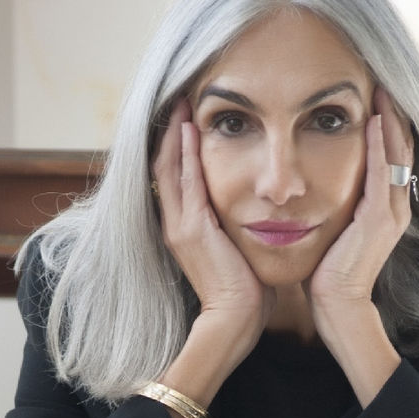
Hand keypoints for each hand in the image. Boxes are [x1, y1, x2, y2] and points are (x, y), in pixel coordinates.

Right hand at [150, 96, 276, 354]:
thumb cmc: (245, 289)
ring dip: (175, 133)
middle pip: (164, 165)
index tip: (189, 117)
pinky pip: (185, 182)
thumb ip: (236, 225)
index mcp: (185, 227)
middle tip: (181, 98)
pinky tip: (189, 128)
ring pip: (169, 167)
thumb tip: (254, 207)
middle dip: (171, 130)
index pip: (175, 177)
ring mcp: (180, 225)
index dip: (177, 145)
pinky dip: (184, 153)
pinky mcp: (192, 229)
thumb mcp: (237, 248)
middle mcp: (175, 223)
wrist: (235, 319)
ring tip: (182, 102)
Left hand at [304, 84, 414, 328]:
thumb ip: (336, 203)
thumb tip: (316, 182)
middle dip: (393, 111)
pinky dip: (377, 143)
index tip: (373, 92)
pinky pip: (381, 172)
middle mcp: (395, 206)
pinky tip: (371, 118)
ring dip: (389, 117)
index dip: (386, 122)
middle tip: (379, 76)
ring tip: (379, 86)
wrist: (337, 308)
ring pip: (397, 152)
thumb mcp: (334, 229)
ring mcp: (391, 213)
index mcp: (386, 207)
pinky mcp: (378, 220)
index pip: (391, 154)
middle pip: (401, 146)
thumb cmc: (328, 274)